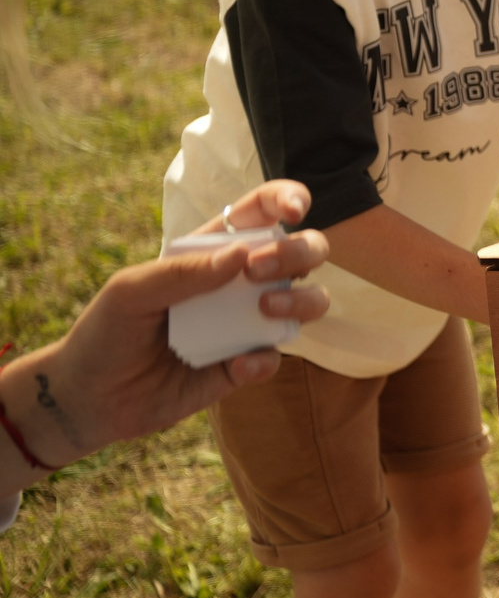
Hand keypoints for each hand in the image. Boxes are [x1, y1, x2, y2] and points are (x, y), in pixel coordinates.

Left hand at [1, 183, 329, 475]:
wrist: (89, 398)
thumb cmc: (106, 331)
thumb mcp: (131, 291)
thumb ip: (183, 271)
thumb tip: (242, 256)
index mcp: (213, 251)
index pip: (262, 212)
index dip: (287, 198)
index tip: (294, 210)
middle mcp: (241, 283)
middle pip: (304, 251)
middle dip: (300, 251)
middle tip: (259, 271)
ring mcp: (247, 324)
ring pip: (310, 300)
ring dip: (302, 300)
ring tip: (267, 310)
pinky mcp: (245, 365)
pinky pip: (275, 357)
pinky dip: (263, 360)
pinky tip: (236, 366)